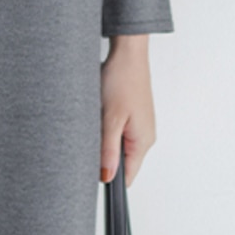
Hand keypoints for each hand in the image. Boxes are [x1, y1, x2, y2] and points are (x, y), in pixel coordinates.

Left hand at [100, 34, 155, 185]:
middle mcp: (145, 136)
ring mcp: (140, 126)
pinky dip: (108, 129)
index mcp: (143, 141)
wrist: (127, 54)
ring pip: (119, 147)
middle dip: (104, 159)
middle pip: (122, 163)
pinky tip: (101, 115)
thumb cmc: (122, 80)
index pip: (128, 176)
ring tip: (98, 123)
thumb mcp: (110, 119)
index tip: (93, 176)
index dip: (110, 180)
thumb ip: (108, 150)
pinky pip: (119, 133)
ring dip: (105, 142)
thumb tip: (107, 176)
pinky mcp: (133, 116)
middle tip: (90, 143)